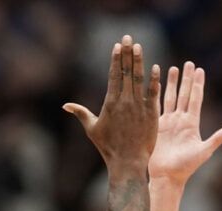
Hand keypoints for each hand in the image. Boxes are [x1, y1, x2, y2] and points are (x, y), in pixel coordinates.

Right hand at [64, 35, 160, 171]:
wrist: (128, 163)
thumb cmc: (109, 148)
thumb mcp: (92, 129)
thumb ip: (81, 113)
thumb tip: (65, 106)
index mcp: (110, 103)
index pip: (114, 76)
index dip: (116, 59)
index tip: (117, 46)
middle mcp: (124, 102)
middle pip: (126, 72)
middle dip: (127, 54)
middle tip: (128, 37)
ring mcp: (138, 107)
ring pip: (139, 79)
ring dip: (138, 61)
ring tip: (138, 46)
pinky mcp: (151, 114)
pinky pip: (152, 93)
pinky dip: (154, 80)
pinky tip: (156, 68)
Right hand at [148, 62, 221, 184]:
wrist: (167, 176)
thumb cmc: (186, 167)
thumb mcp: (204, 151)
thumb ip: (217, 138)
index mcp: (192, 123)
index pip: (196, 99)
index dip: (198, 84)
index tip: (200, 70)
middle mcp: (181, 120)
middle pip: (185, 94)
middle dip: (187, 79)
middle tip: (189, 63)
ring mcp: (168, 122)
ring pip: (171, 97)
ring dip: (172, 83)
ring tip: (173, 68)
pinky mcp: (157, 127)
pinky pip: (157, 107)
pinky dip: (156, 95)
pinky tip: (155, 84)